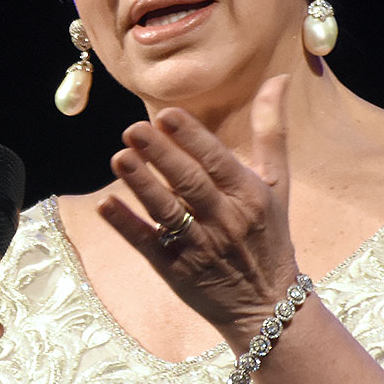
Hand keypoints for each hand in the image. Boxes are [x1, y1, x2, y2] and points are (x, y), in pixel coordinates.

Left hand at [97, 75, 301, 348]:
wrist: (266, 305)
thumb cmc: (269, 234)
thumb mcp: (276, 183)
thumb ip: (271, 131)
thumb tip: (278, 78)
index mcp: (249, 196)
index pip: (217, 162)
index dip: (192, 138)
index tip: (167, 114)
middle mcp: (225, 221)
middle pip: (190, 185)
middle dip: (161, 156)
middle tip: (133, 129)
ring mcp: (199, 247)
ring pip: (167, 213)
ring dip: (142, 186)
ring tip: (119, 158)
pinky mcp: (175, 270)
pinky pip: (148, 244)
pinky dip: (126, 225)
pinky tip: (105, 204)